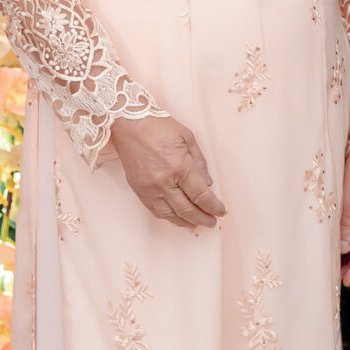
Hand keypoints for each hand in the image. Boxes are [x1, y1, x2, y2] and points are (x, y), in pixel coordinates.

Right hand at [107, 115, 226, 231]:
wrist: (128, 124)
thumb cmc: (159, 127)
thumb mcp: (188, 138)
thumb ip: (199, 162)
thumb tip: (207, 184)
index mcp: (180, 167)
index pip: (200, 195)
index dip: (213, 206)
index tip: (221, 211)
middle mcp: (164, 182)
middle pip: (186, 208)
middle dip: (202, 218)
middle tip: (212, 222)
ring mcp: (149, 188)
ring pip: (169, 214)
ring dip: (185, 222)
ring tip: (197, 224)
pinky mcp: (138, 190)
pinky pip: (155, 210)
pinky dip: (168, 217)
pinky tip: (177, 218)